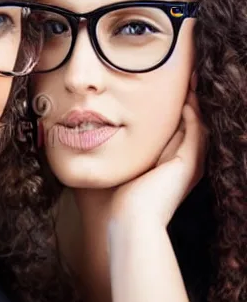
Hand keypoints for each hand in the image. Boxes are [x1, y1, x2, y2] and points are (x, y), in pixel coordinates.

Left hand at [109, 89, 207, 229]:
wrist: (129, 220)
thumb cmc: (120, 199)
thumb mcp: (125, 169)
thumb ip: (124, 154)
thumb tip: (105, 135)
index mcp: (171, 168)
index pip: (178, 133)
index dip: (177, 113)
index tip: (169, 92)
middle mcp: (184, 167)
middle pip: (191, 128)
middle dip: (189, 105)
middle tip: (186, 82)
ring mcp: (189, 166)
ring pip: (197, 128)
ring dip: (194, 106)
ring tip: (190, 84)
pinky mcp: (188, 165)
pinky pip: (194, 134)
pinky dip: (192, 117)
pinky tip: (186, 102)